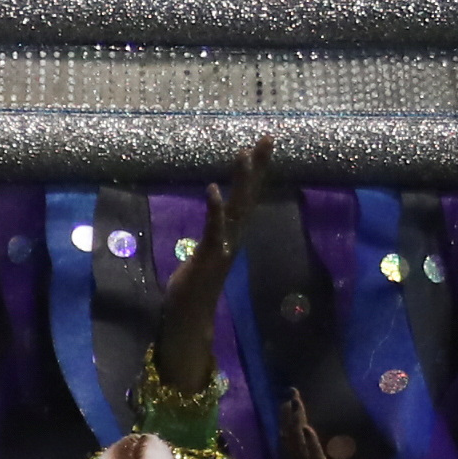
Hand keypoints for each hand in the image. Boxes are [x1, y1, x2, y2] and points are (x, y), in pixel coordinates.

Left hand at [153, 133, 272, 400]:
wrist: (189, 321)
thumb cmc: (191, 290)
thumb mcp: (200, 256)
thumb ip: (209, 239)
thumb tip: (213, 227)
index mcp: (230, 233)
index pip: (245, 196)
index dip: (255, 171)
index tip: (261, 144)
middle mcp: (232, 237)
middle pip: (249, 196)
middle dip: (258, 167)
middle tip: (268, 137)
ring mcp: (223, 247)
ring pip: (237, 208)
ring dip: (242, 182)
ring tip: (244, 153)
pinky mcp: (210, 257)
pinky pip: (214, 229)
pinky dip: (215, 210)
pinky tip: (213, 189)